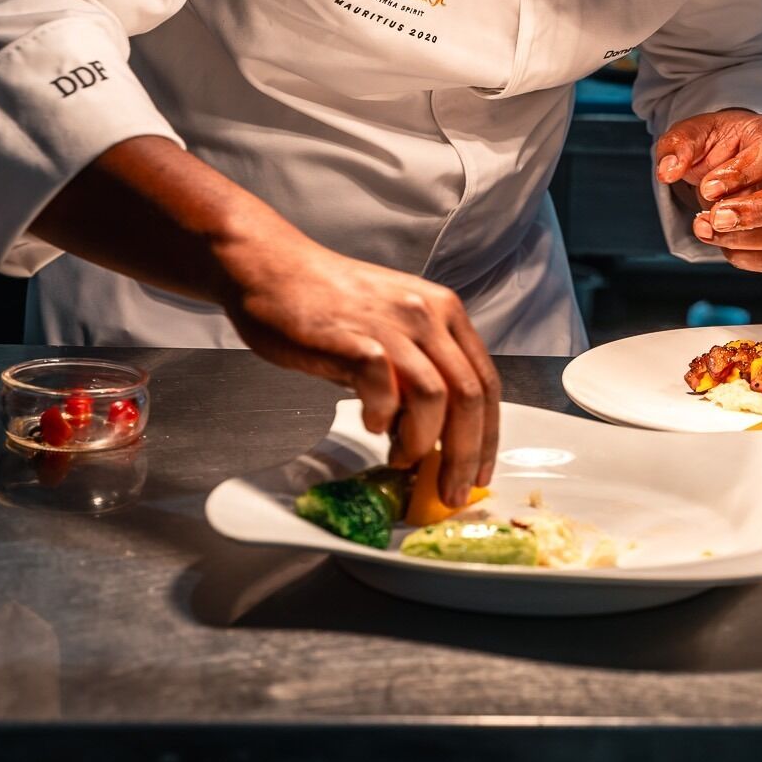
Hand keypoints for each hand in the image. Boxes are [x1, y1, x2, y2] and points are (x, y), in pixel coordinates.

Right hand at [217, 233, 499, 504]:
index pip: (486, 381)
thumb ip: (416, 371)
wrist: (273, 270)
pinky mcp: (353, 340)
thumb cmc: (327, 301)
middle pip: (470, 395)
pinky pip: (384, 389)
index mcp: (444, 311)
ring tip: (402, 458)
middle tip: (452, 492)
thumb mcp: (392, 327)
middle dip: (465, 454)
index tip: (480, 472)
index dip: (489, 434)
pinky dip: (382, 418)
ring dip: (423, 442)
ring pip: (436, 397)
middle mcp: (427, 314)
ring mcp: (391, 325)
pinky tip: (371, 423)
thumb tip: (431, 434)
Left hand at [654, 110, 761, 272]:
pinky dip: (743, 258)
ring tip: (703, 229)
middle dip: (754, 214)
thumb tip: (667, 172)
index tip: (707, 188)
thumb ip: (677, 147)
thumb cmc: (716, 144)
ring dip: (741, 240)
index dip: (741, 174)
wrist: (725, 159)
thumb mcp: (692, 133)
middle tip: (716, 217)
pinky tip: (719, 243)